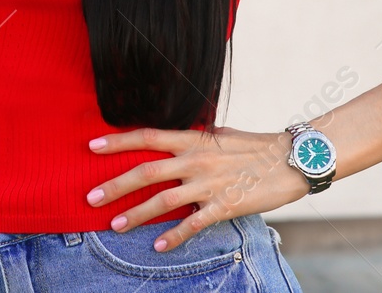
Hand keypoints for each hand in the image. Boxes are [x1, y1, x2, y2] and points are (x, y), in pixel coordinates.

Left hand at [85, 126, 308, 250]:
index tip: (91, 146)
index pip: (146, 137)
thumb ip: (195, 140)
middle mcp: (195, 160)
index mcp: (191, 139)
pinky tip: (158, 246)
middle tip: (90, 197)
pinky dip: (174, 236)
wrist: (291, 159)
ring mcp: (209, 183)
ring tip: (115, 225)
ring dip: (136, 214)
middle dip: (115, 185)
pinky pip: (194, 224)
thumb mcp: (219, 135)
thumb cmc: (254, 146)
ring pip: (163, 201)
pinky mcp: (225, 206)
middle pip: (145, 172)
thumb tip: (176, 141)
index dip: (117, 141)